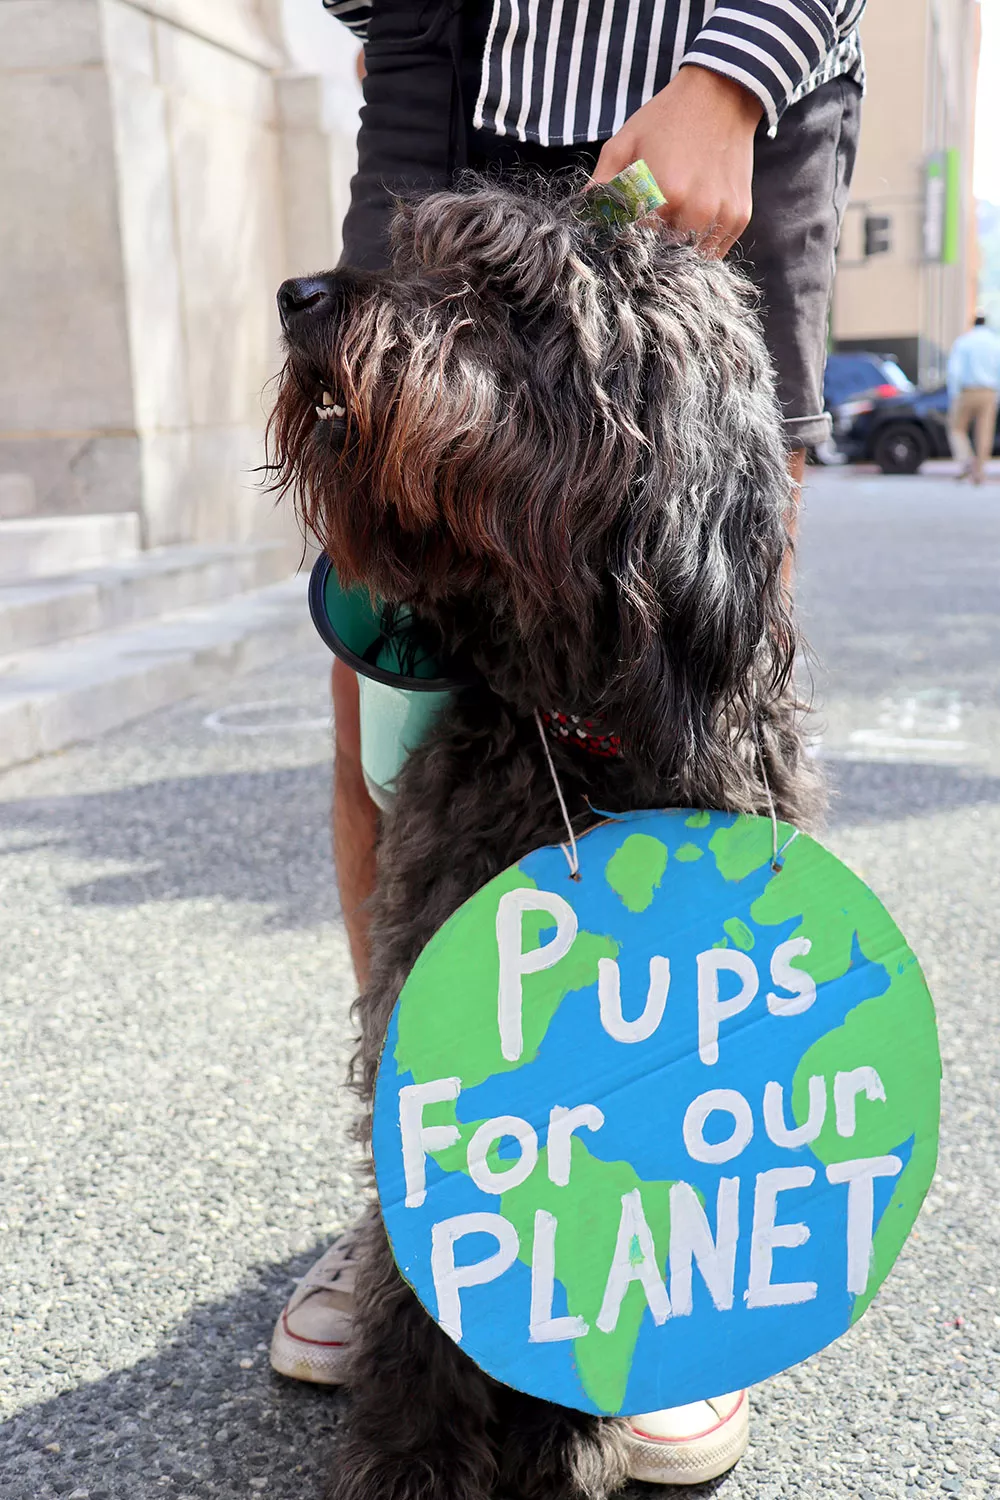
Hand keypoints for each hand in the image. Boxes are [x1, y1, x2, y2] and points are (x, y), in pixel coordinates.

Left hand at [592, 66, 762, 256]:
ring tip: (668, 230)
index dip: (626, 244)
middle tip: (644, 238)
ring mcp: (722, 215)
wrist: (722, 94)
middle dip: (652, 252)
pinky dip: (701, 247)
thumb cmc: (666, 118)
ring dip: (677, 253)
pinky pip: (716, 252)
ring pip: (691, 260)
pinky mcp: (740, 217)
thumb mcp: (624, 143)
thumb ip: (602, 183)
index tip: (622, 237)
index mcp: (663, 193)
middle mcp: (696, 210)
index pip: (636, 244)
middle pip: (664, 257)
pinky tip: (690, 224)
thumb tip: (582, 214)